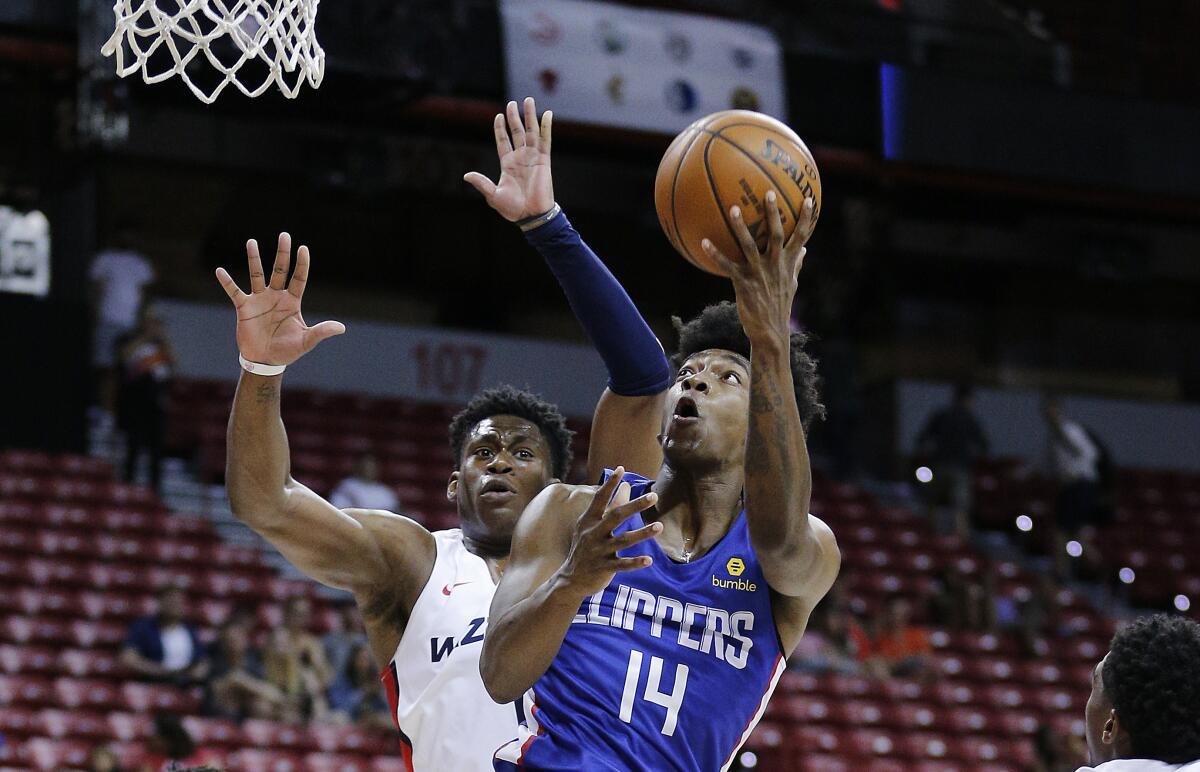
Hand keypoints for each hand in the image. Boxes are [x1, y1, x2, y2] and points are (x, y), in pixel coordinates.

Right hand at [215, 233, 345, 365]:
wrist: (265, 361)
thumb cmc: (287, 351)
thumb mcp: (306, 341)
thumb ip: (321, 332)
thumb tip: (341, 328)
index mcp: (292, 302)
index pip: (298, 278)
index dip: (301, 264)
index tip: (303, 248)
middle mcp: (276, 296)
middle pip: (279, 270)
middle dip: (282, 253)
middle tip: (284, 235)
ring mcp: (259, 300)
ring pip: (257, 275)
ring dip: (254, 258)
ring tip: (251, 241)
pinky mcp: (244, 308)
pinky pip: (235, 291)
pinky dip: (227, 282)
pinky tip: (220, 270)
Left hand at [464, 97, 554, 221]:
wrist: (531, 215)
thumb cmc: (512, 209)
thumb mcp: (493, 195)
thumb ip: (482, 183)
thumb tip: (466, 175)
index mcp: (508, 164)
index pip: (503, 142)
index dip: (500, 129)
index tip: (498, 116)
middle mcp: (520, 158)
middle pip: (517, 132)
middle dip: (514, 117)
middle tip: (512, 102)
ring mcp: (533, 157)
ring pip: (531, 132)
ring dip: (530, 116)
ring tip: (529, 100)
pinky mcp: (544, 160)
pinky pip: (545, 140)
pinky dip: (546, 127)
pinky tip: (547, 114)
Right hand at [556, 468, 660, 597]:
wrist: (570, 579)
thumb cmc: (585, 547)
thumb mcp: (591, 525)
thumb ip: (609, 506)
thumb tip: (627, 485)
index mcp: (589, 521)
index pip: (600, 499)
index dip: (610, 484)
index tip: (621, 469)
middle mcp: (593, 534)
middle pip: (616, 516)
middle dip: (635, 506)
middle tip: (654, 496)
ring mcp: (599, 551)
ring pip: (623, 541)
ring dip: (642, 533)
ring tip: (660, 526)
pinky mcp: (604, 568)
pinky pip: (622, 565)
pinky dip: (635, 562)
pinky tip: (649, 560)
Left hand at [701, 192, 815, 342]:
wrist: (770, 332)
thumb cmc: (779, 306)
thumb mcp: (791, 285)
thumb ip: (796, 265)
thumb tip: (805, 250)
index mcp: (788, 264)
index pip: (801, 237)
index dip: (806, 218)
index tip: (808, 198)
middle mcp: (775, 265)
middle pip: (776, 235)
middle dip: (773, 214)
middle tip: (769, 193)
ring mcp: (759, 273)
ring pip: (750, 245)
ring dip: (741, 227)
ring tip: (734, 208)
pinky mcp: (743, 283)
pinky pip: (727, 265)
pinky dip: (715, 254)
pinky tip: (703, 242)